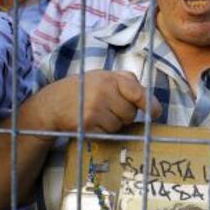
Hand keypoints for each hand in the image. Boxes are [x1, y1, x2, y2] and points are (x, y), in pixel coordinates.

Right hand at [38, 70, 161, 133]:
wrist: (52, 103)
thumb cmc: (83, 89)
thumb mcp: (103, 77)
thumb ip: (126, 82)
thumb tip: (151, 102)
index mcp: (110, 78)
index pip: (137, 92)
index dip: (149, 104)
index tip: (156, 112)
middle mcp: (104, 91)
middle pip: (131, 113)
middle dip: (124, 114)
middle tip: (108, 108)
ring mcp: (96, 107)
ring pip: (120, 125)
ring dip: (113, 124)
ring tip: (97, 114)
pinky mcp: (89, 123)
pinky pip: (108, 133)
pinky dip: (103, 131)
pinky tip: (92, 122)